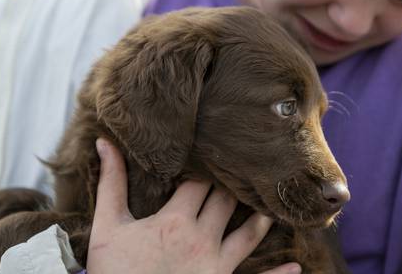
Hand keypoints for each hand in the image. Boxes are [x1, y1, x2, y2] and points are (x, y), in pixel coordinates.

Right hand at [87, 138, 300, 273]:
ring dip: (261, 216)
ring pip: (249, 233)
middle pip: (227, 200)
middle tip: (247, 164)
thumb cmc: (113, 270)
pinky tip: (296, 268)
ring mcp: (216, 266)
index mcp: (176, 220)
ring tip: (273, 200)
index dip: (206, 165)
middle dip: (233, 182)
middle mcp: (202, 239)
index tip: (213, 150)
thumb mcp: (108, 225)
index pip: (200, 181)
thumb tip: (104, 142)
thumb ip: (111, 182)